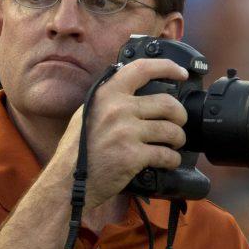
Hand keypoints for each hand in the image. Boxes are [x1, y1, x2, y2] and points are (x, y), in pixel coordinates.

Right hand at [54, 58, 187, 208]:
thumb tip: (137, 90)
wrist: (67, 180)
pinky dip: (173, 160)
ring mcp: (126, 132)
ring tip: (174, 145)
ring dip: (178, 139)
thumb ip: (110, 99)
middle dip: (180, 115)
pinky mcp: (133, 156)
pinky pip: (167, 155)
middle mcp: (118, 109)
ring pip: (172, 130)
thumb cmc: (77, 149)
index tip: (181, 73)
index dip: (168, 67)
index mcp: (107, 94)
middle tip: (178, 123)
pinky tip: (169, 162)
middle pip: (168, 103)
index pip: (143, 69)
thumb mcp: (88, 112)